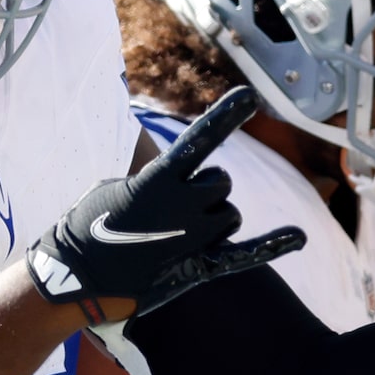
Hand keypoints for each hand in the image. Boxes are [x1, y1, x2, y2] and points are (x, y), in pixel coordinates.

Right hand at [30, 88, 303, 315]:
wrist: (75, 278)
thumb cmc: (88, 227)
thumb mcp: (114, 186)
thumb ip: (154, 177)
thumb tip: (178, 178)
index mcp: (159, 180)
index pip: (200, 140)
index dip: (225, 117)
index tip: (251, 97)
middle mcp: (183, 206)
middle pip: (222, 183)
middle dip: (207, 192)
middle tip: (174, 210)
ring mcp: (193, 238)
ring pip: (230, 215)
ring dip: (213, 221)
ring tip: (176, 236)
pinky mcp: (198, 268)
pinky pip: (245, 254)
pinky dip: (274, 245)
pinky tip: (298, 238)